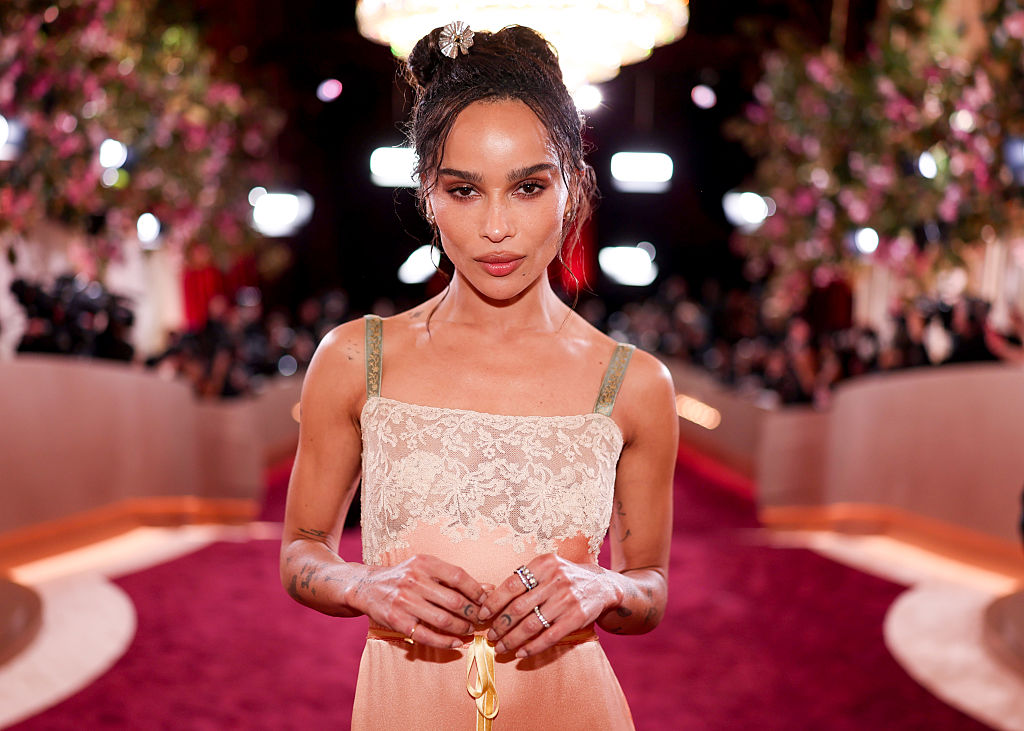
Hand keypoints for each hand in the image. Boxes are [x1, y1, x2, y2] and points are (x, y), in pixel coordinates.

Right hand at [351, 554, 486, 648]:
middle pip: (454, 600)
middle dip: (472, 613)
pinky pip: (427, 636)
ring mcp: (404, 601)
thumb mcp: (425, 568)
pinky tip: (456, 643)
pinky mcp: (397, 621)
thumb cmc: (403, 576)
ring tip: (469, 630)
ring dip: (462, 628)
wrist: (367, 586)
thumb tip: (488, 588)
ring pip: (443, 620)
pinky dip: (445, 642)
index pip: (458, 576)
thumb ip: (454, 578)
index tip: (485, 601)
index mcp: (424, 563)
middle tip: (481, 619)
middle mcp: (414, 580)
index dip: (476, 590)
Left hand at [479, 554, 620, 657]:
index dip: (494, 602)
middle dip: (500, 624)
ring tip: (501, 647)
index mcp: (544, 564)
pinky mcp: (576, 617)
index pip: (511, 585)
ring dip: (512, 639)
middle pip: (518, 607)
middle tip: (490, 635)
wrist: (601, 585)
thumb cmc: (565, 578)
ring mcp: (567, 599)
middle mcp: (556, 580)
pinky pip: (549, 636)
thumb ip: (524, 580)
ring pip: (531, 624)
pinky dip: (532, 647)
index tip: (482, 615)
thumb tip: (491, 599)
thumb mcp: (547, 569)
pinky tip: (520, 653)